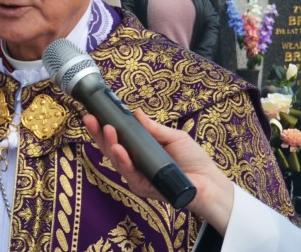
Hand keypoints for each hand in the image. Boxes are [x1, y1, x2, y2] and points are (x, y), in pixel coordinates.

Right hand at [83, 109, 233, 235]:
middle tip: (90, 119)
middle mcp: (135, 164)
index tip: (94, 114)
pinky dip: (123, 161)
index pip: (118, 139)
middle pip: (111, 149)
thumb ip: (153, 128)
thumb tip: (135, 112)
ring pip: (117, 161)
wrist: (210, 182)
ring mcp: (137, 177)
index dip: (105, 127)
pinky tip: (119, 149)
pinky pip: (129, 174)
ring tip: (106, 129)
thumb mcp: (173, 137)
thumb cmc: (193, 160)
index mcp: (140, 151)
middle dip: (99, 134)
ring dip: (110, 145)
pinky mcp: (143, 188)